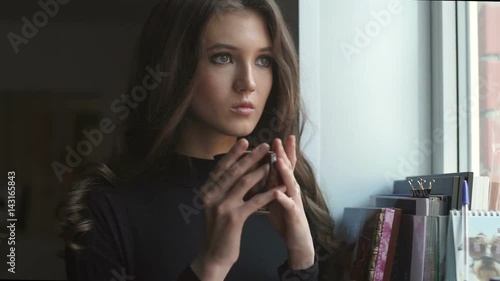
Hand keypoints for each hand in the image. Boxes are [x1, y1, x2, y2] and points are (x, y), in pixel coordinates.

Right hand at [191, 139, 285, 279]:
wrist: (213, 255)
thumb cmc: (218, 230)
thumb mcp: (215, 206)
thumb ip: (221, 190)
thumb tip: (235, 171)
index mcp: (206, 192)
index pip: (221, 168)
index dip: (233, 154)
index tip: (244, 141)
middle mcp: (211, 196)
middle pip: (232, 171)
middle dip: (249, 157)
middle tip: (264, 146)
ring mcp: (221, 207)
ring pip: (242, 183)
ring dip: (259, 171)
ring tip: (271, 162)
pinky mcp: (233, 219)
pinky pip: (253, 202)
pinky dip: (267, 194)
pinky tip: (278, 189)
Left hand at [266, 135, 314, 269]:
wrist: (297, 242)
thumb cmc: (285, 219)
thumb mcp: (275, 198)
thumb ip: (269, 184)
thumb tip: (258, 172)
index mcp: (285, 186)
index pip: (285, 165)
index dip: (282, 151)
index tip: (278, 136)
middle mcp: (292, 191)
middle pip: (290, 170)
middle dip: (285, 154)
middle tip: (280, 139)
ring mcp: (295, 202)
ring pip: (290, 185)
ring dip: (286, 173)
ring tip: (280, 162)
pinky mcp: (294, 216)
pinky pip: (288, 206)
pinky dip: (283, 199)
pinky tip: (277, 193)